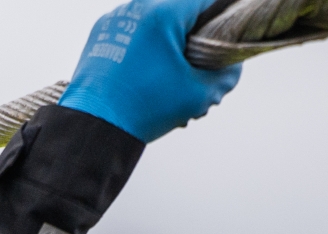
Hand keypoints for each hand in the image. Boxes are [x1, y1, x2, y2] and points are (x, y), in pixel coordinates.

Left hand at [56, 0, 241, 142]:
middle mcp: (136, 8)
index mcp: (162, 14)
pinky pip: (133, 31)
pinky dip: (146, 47)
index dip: (224, 15)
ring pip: (155, 22)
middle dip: (193, 37)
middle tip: (198, 65)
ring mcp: (115, 19)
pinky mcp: (100, 32)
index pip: (205, 1)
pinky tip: (149, 75)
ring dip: (169, 43)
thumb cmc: (145, 109)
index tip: (229, 33)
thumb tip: (232, 63)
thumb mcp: (199, 95)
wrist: (94, 126)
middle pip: (179, 12)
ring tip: (172, 75)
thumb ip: (226, 74)